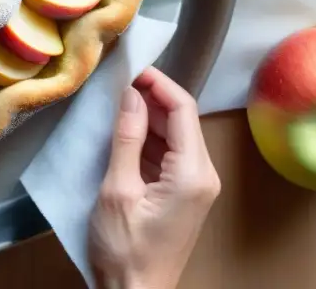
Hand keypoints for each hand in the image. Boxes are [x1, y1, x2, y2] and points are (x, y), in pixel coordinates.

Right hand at [88, 67, 220, 288]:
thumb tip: (130, 94)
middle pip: (181, 119)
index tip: (129, 67)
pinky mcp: (181, 194)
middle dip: (150, 96)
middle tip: (114, 81)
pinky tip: (120, 131)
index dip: (157, 82)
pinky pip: (167, 153)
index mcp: (193, 173)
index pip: (183, 108)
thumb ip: (126, 138)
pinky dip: (145, 138)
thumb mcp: (118, 189)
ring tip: (112, 102)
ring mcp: (194, 185)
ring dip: (146, 116)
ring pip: (173, 135)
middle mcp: (202, 175)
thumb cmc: (125, 249)